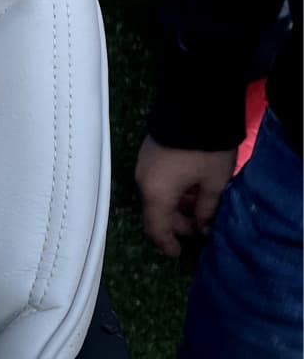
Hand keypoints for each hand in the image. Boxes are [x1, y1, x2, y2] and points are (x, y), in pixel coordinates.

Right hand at [135, 135, 236, 258]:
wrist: (193, 105)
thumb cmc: (205, 149)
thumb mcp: (214, 181)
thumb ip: (206, 208)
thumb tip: (202, 225)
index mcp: (157, 194)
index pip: (156, 229)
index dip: (167, 244)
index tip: (177, 253)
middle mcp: (144, 183)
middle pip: (156, 213)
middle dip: (177, 224)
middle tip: (199, 227)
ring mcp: (143, 166)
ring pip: (157, 197)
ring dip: (176, 206)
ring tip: (199, 205)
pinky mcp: (148, 154)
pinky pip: (156, 182)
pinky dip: (171, 191)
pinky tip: (190, 187)